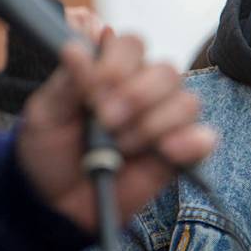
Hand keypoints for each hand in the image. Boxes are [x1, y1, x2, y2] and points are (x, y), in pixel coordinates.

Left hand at [16, 27, 215, 231]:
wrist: (56, 204)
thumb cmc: (50, 152)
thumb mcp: (46, 114)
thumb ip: (67, 82)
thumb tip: (76, 48)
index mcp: (114, 71)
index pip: (132, 46)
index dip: (117, 65)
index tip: (92, 91)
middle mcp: (146, 91)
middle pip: (166, 71)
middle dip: (137, 95)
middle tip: (106, 120)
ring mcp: (166, 122)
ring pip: (187, 102)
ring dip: (153, 124)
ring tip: (122, 146)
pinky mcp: (181, 154)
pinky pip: (204, 139)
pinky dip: (191, 142)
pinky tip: (165, 152)